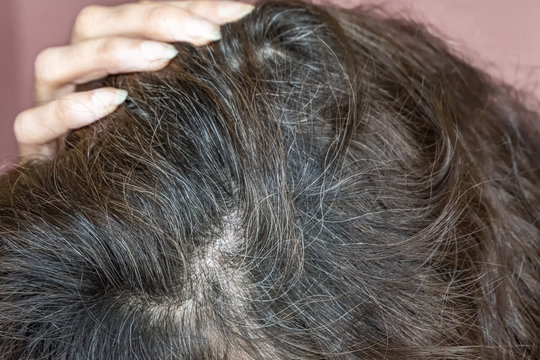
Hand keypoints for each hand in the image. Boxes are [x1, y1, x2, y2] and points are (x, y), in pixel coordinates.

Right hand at [14, 0, 253, 159]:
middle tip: (205, 33)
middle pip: (96, 27)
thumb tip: (244, 35)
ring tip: (165, 57)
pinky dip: (72, 109)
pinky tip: (114, 102)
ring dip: (112, 53)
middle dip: (154, 22)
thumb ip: (196, 75)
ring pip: (57, 64)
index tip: (236, 13)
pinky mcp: (38, 148)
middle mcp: (76, 76)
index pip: (138, 18)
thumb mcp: (177, 108)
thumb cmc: (152, 153)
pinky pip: (34, 123)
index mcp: (108, 60)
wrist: (109, 216)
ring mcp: (50, 109)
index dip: (185, 8)